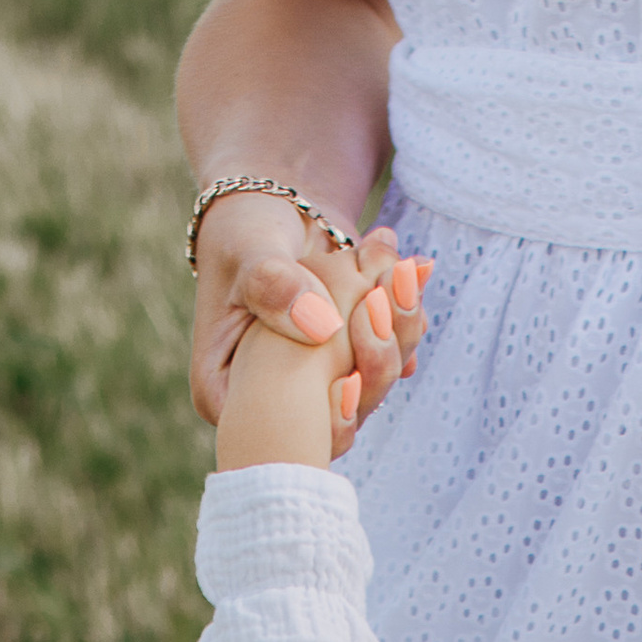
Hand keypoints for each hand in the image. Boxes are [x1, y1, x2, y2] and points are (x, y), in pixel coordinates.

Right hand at [214, 236, 413, 471]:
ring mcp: (319, 389)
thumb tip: (324, 328)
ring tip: (406, 269)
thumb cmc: (244, 231)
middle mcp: (276, 403)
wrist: (275, 210)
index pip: (279, 432)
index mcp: (230, 393)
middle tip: (386, 296)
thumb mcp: (248, 253)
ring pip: (372, 387)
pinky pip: (389, 360)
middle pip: (337, 416)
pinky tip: (412, 276)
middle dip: (375, 359)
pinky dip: (404, 319)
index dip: (321, 417)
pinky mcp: (352, 366)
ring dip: (399, 330)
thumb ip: (275, 285)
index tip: (351, 378)